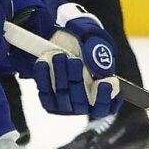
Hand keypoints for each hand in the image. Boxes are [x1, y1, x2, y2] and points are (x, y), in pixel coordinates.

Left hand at [20, 2, 120, 118]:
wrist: (66, 42)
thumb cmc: (87, 44)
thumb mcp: (98, 42)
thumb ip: (100, 51)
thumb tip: (97, 66)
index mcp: (101, 95)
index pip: (104, 107)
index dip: (105, 97)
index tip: (104, 82)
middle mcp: (84, 105)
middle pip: (81, 100)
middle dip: (77, 78)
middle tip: (74, 60)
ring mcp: (66, 105)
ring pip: (62, 95)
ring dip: (60, 75)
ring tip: (59, 56)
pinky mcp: (49, 101)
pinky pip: (45, 93)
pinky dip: (44, 78)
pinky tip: (43, 63)